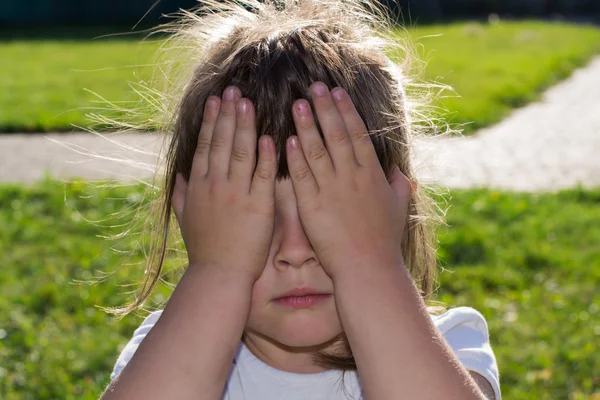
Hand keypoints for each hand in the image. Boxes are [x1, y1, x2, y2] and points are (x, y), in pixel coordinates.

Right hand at [171, 86, 276, 281]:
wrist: (219, 275)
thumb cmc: (205, 249)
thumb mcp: (185, 219)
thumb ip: (181, 195)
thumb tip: (178, 176)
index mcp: (199, 186)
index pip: (205, 146)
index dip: (211, 121)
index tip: (216, 101)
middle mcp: (215, 185)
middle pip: (221, 142)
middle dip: (228, 114)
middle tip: (233, 91)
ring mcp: (237, 194)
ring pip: (241, 152)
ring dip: (244, 125)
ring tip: (247, 103)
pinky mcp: (258, 205)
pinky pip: (263, 174)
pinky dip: (266, 155)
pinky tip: (268, 136)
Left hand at [285, 82, 411, 277]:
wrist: (367, 268)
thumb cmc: (383, 241)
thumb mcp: (398, 208)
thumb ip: (398, 185)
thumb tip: (399, 170)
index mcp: (371, 174)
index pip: (357, 135)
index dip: (346, 111)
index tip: (337, 92)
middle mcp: (351, 177)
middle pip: (336, 135)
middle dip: (324, 109)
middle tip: (314, 87)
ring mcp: (331, 190)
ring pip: (316, 151)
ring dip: (306, 126)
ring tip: (297, 105)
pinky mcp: (312, 206)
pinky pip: (302, 177)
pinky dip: (295, 157)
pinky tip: (287, 140)